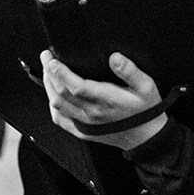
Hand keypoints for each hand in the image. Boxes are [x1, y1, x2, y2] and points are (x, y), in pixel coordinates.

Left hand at [41, 49, 166, 149]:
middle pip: (62, 93)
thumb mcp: (146, 86)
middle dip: (50, 73)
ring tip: (47, 71)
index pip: (75, 86)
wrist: (147, 137)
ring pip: (58, 105)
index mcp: (105, 100)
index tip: (52, 59)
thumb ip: (130, 71)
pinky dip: (52, 106)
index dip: (60, 72)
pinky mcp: (83, 131)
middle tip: (46, 57)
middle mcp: (92, 113)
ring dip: (48, 87)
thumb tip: (115, 57)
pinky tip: (51, 95)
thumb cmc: (145, 110)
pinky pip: (61, 120)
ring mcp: (86, 124)